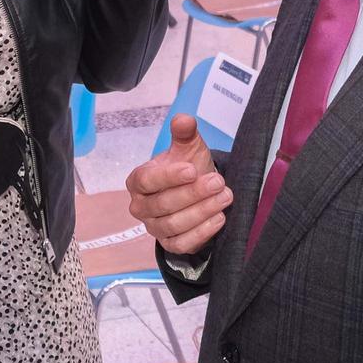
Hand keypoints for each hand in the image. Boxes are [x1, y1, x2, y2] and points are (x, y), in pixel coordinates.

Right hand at [127, 115, 231, 255]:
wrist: (197, 192)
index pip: (147, 180)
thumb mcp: (188, 148)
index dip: (168, 176)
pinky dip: (202, 232)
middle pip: (163, 204)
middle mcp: (141, 207)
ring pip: (174, 224)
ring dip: (202, 211)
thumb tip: (184, 119)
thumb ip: (185, 134)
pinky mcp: (170, 244)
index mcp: (138, 181)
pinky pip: (183, 244)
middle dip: (193, 193)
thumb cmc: (188, 169)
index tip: (192, 170)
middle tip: (218, 182)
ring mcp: (154, 227)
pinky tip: (219, 218)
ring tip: (225, 197)